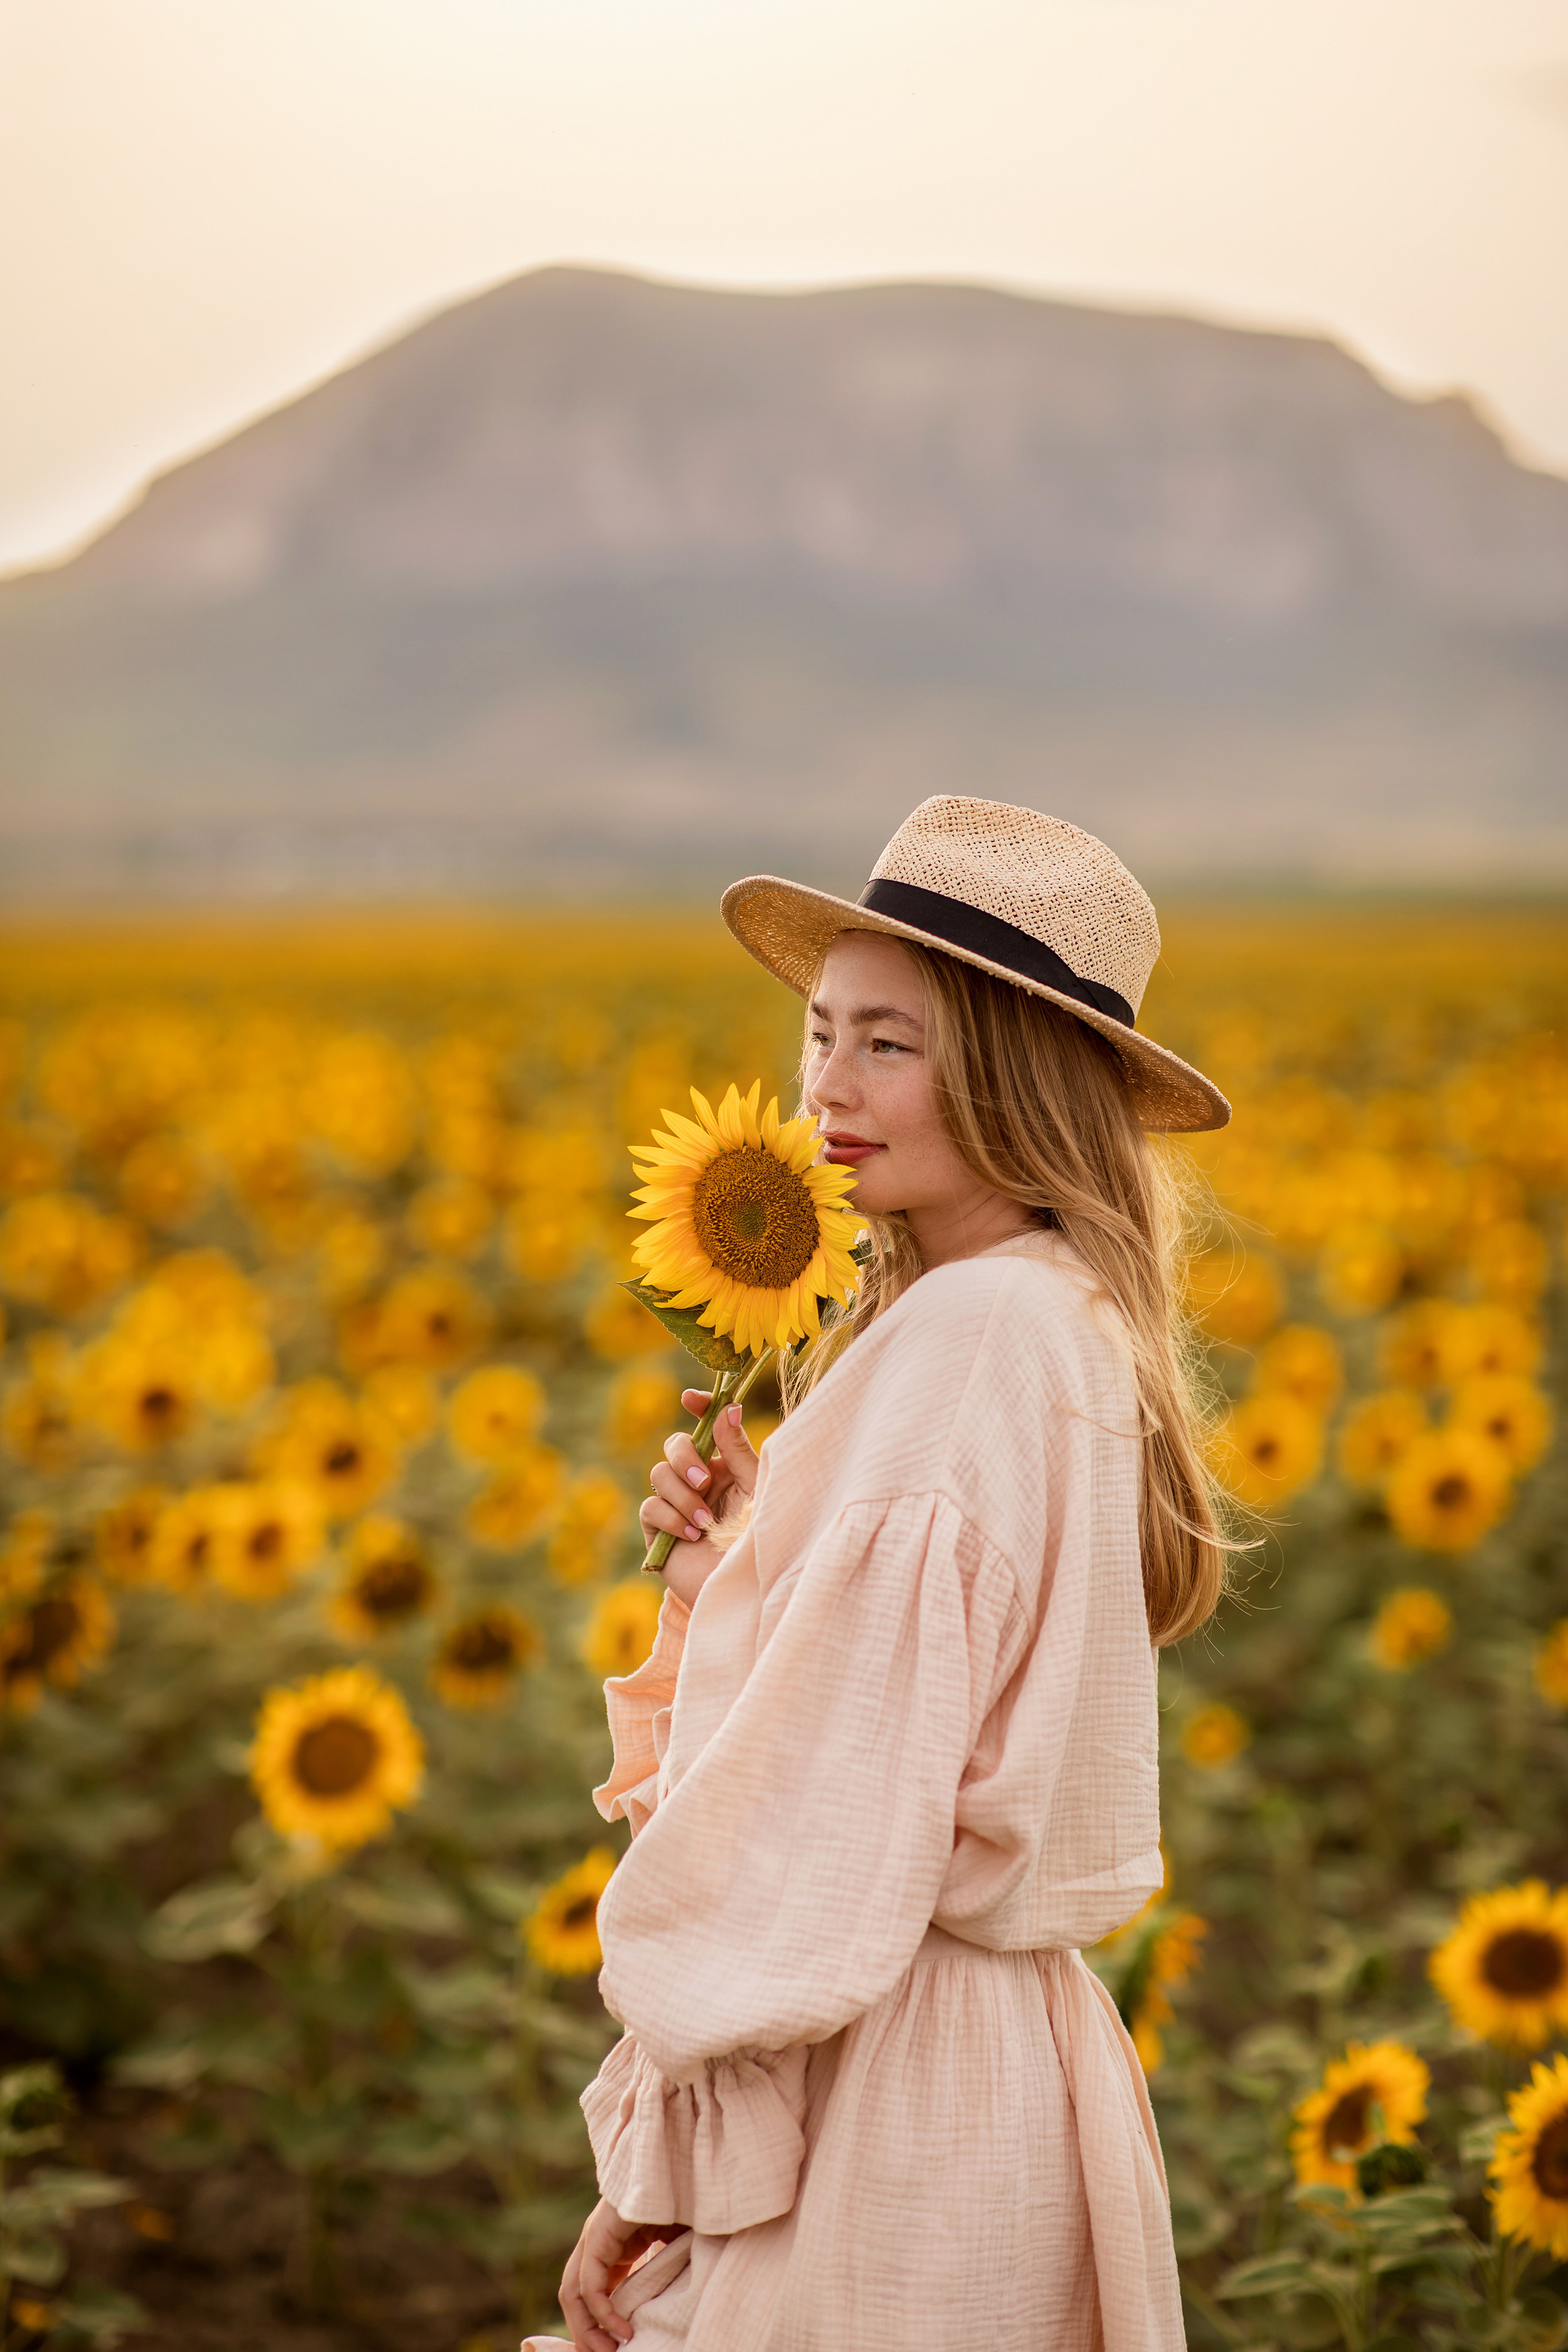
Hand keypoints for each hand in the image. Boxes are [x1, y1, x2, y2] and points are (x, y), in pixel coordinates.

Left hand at [559, 2197, 673, 2348]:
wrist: (687, 2166)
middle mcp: (595, 2242)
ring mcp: (594, 2235)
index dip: (593, 2325)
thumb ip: (661, 2272)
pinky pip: (589, 2284)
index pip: (587, 2293)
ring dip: (587, 2330)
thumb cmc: (686, 2202)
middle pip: (573, 2297)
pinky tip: (623, 2331)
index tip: (612, 2350)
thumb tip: (665, 2309)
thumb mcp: (672, 2248)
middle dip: (584, 2333)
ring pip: (574, 2293)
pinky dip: (601, 2312)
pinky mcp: (599, 2233)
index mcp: (609, 2247)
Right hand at [641, 1390, 760, 1609]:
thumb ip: (738, 1451)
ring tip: (705, 1523)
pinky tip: (692, 1536)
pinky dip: (670, 1517)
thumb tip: (728, 1407)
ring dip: (682, 1494)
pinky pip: (649, 1507)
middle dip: (684, 1455)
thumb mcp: (756, 1491)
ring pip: (659, 1474)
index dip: (698, 1408)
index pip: (707, 1428)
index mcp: (726, 1468)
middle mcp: (700, 1483)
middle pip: (674, 1445)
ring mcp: (677, 1507)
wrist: (750, 1592)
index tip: (690, 1398)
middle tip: (704, 1480)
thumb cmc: (764, 1542)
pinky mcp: (659, 1533)